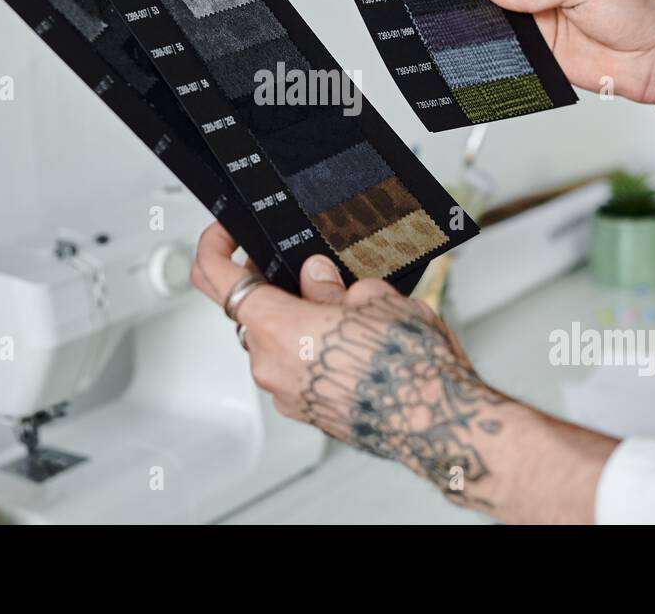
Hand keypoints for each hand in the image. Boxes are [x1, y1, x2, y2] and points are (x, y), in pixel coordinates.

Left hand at [189, 223, 519, 512]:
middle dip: (277, 287)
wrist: (439, 422)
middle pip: (250, 311)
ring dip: (300, 322)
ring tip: (349, 312)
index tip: (228, 232)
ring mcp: (287, 394)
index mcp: (276, 327)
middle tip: (310, 272)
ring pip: (277, 342)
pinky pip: (297, 370)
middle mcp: (270, 364)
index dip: (216, 245)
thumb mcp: (374, 298)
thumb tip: (316, 277)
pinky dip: (314, 352)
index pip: (216, 277)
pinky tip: (354, 344)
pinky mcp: (308, 413)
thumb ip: (331, 285)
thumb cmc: (409, 365)